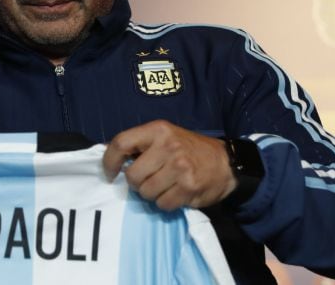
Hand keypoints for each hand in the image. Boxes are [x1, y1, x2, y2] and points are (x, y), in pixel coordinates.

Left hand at [103, 120, 235, 210]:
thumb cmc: (189, 149)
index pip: (121, 143)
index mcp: (158, 130)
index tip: (110, 173)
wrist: (225, 162)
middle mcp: (168, 146)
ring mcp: (179, 167)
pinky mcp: (188, 187)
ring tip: (165, 185)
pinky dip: (166, 203)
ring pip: (146, 192)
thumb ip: (140, 144)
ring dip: (152, 194)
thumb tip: (109, 156)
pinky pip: (162, 204)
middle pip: (132, 175)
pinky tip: (176, 193)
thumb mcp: (165, 136)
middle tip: (148, 179)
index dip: (109, 161)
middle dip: (136, 183)